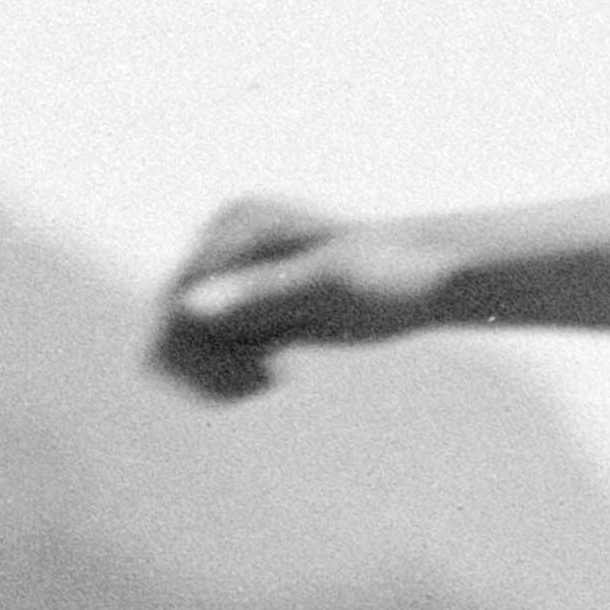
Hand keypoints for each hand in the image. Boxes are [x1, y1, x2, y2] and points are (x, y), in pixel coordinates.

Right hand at [144, 194, 424, 403]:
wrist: (434, 280)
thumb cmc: (391, 271)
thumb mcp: (327, 283)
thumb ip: (260, 293)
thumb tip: (191, 307)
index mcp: (235, 227)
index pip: (178, 297)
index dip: (193, 348)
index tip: (251, 379)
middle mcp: (229, 247)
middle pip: (175, 321)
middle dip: (205, 363)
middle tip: (261, 382)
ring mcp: (242, 280)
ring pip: (192, 342)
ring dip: (216, 373)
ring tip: (271, 379)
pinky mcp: (259, 310)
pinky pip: (216, 351)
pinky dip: (230, 375)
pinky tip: (273, 378)